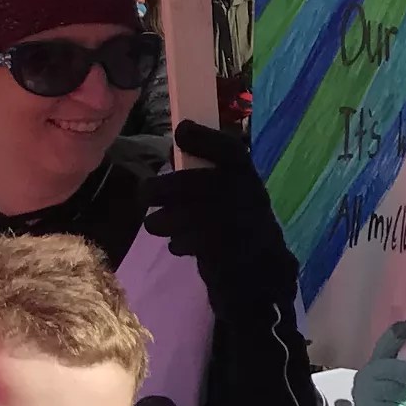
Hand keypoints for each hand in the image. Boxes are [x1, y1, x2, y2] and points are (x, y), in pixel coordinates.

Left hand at [142, 120, 298, 307]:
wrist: (260, 273)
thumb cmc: (236, 224)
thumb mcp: (226, 192)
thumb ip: (202, 171)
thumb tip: (174, 148)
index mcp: (248, 178)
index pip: (230, 150)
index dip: (204, 137)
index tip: (182, 132)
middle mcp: (248, 196)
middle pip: (193, 183)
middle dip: (160, 189)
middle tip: (146, 194)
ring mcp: (240, 226)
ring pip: (185, 216)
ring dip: (163, 221)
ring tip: (157, 224)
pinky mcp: (228, 253)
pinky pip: (190, 243)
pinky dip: (179, 243)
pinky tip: (179, 244)